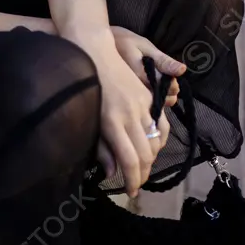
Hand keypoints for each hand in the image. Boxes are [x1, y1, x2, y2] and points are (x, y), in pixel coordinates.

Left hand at [67, 29, 171, 197]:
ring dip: (151, 159)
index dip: (132, 180)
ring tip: (142, 168)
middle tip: (136, 184)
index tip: (130, 191)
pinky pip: (161, 124)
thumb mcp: (87, 119)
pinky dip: (159, 140)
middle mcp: (131, 115)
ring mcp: (142, 105)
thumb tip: (113, 172)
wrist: (94, 53)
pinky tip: (152, 147)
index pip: (129, 160)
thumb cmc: (83, 87)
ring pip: (156, 141)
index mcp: (112, 122)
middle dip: (143, 174)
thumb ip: (101, 147)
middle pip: (146, 154)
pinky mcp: (148, 97)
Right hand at [109, 25, 185, 107]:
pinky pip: (142, 104)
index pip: (165, 89)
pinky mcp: (126, 97)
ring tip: (155, 84)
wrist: (99, 45)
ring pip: (151, 105)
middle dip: (167, 93)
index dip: (173, 85)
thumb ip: (163, 60)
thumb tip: (182, 70)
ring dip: (158, 98)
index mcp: (141, 75)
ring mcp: (130, 95)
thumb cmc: (124, 42)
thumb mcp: (144, 46)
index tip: (172, 77)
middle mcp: (135, 89)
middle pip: (160, 101)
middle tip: (164, 80)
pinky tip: (147, 89)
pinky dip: (149, 99)